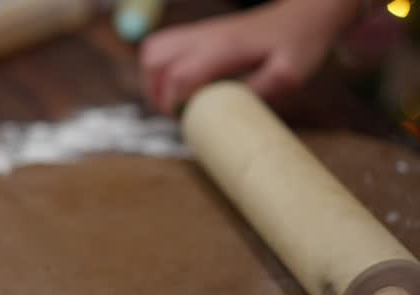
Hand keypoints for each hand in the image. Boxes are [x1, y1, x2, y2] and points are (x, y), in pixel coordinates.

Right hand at [140, 0, 362, 114]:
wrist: (302, 15)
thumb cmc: (298, 44)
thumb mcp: (291, 75)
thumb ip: (261, 91)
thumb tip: (229, 111)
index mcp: (225, 48)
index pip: (180, 76)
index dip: (175, 105)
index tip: (187, 120)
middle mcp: (204, 36)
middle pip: (154, 62)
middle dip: (157, 95)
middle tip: (177, 113)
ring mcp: (197, 32)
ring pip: (151, 51)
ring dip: (152, 81)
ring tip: (172, 101)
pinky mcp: (195, 34)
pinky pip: (159, 47)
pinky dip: (158, 70)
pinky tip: (176, 86)